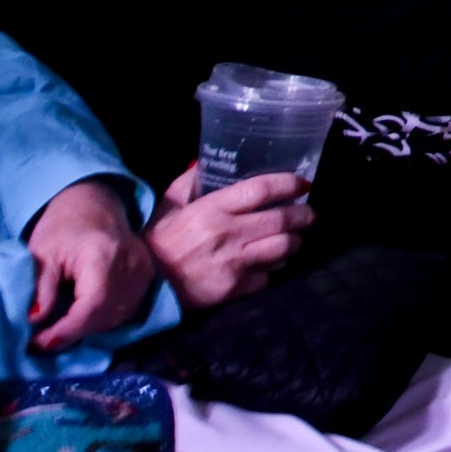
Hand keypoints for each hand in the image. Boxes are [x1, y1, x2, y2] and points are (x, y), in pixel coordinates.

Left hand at [24, 177, 161, 349]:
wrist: (94, 204)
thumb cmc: (62, 227)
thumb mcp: (41, 253)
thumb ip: (40, 287)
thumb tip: (35, 321)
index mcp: (102, 254)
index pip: (92, 305)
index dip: (67, 330)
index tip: (39, 342)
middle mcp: (130, 264)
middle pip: (105, 315)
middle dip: (72, 333)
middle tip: (42, 339)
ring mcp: (143, 270)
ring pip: (118, 317)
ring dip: (88, 329)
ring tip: (61, 328)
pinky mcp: (148, 276)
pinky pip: (127, 311)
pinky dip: (104, 320)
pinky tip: (85, 317)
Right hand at [144, 171, 309, 311]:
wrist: (142, 288)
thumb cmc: (157, 242)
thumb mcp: (167, 207)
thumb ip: (188, 184)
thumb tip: (205, 162)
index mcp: (211, 210)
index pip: (261, 189)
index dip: (288, 183)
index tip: (303, 183)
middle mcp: (227, 235)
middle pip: (282, 219)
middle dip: (303, 214)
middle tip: (308, 213)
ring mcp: (232, 263)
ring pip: (283, 248)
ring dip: (294, 242)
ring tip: (293, 238)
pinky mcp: (233, 289)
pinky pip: (267, 277)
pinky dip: (272, 270)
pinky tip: (269, 263)